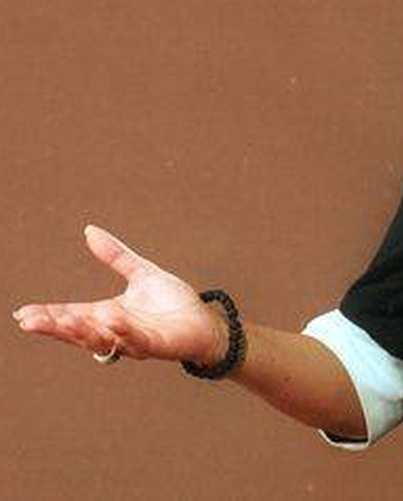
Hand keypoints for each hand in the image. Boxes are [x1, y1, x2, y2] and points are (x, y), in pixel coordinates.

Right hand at [12, 225, 226, 364]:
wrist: (206, 323)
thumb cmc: (173, 303)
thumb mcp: (142, 273)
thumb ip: (116, 256)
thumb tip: (89, 231)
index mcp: (108, 315)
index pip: (71, 315)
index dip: (48, 316)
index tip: (23, 314)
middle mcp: (116, 332)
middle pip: (80, 332)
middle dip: (56, 327)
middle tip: (30, 322)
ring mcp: (136, 341)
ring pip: (104, 340)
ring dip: (84, 331)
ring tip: (64, 320)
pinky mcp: (159, 345)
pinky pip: (138, 341)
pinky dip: (124, 332)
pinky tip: (110, 320)